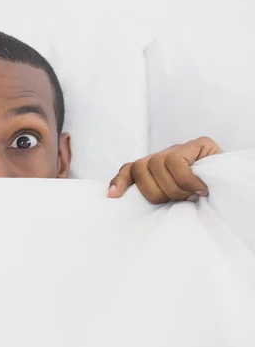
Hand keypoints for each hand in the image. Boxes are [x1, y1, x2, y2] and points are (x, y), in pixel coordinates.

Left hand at [107, 137, 222, 203]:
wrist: (233, 186)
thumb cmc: (202, 200)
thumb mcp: (173, 200)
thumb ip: (156, 196)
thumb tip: (126, 202)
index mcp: (154, 169)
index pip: (129, 169)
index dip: (120, 181)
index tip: (113, 197)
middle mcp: (164, 155)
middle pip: (140, 168)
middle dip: (156, 192)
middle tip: (176, 201)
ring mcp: (181, 148)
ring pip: (157, 164)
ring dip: (174, 188)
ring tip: (190, 196)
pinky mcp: (199, 144)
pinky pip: (177, 162)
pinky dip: (186, 181)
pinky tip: (200, 190)